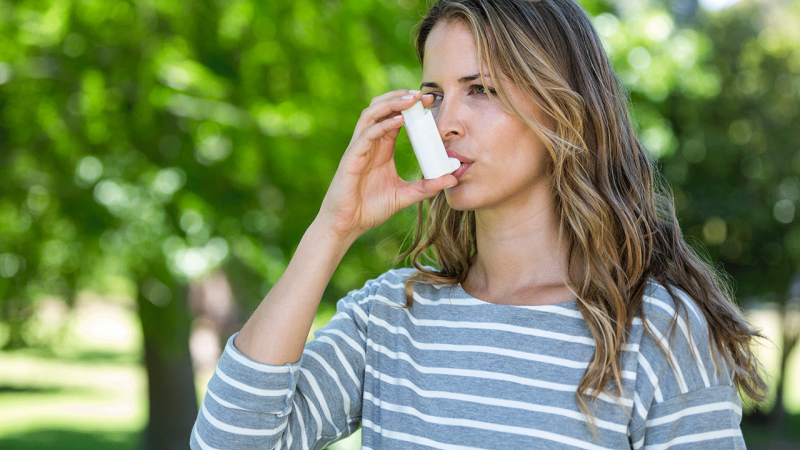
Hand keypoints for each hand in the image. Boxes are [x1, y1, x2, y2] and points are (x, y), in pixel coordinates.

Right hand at [317, 90, 457, 242]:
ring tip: (411, 99)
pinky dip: (383, 125)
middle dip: (401, 97)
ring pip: (371, 114)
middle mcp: (369, 143)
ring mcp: (358, 148)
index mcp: (381, 148)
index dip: (411, 106)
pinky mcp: (351, 158)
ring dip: (391, 103)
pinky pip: (366, 135)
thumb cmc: (370, 209)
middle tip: (423, 94)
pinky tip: (399, 120)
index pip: (395, 118)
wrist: (347, 225)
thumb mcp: (405, 196)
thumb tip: (451, 180)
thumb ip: (426, 187)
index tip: (431, 100)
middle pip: (381, 108)